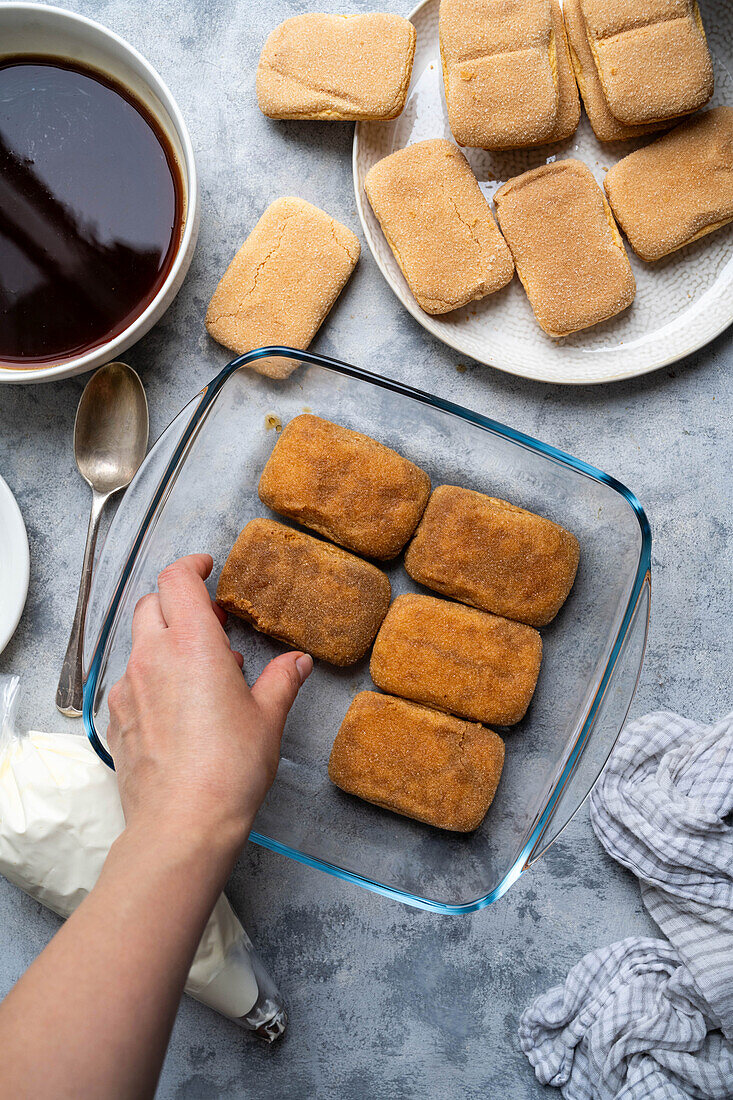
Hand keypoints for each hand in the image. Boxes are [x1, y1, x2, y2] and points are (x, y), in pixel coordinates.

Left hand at [107, 553, 312, 860]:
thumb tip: (297, 662)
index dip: (192, 566)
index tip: (207, 568)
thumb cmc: (229, 769)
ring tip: (199, 671)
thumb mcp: (267, 719)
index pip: (178, 579)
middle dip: (178, 603)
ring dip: (164, 642)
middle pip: (153, 604)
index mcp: (192, 644)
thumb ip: (281, 681)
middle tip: (211, 623)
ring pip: (139, 643)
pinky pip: (129, 681)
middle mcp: (152, 657)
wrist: (181, 824)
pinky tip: (176, 707)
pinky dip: (151, 678)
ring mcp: (128, 688)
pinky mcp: (116, 718)